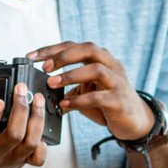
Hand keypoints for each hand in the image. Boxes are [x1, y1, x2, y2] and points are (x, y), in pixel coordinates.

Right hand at [0, 84, 49, 167]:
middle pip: (15, 135)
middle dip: (21, 110)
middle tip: (22, 89)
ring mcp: (13, 158)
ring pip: (31, 142)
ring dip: (37, 119)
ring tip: (37, 99)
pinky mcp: (23, 161)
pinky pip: (39, 157)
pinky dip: (44, 143)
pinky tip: (41, 126)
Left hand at [27, 41, 153, 141]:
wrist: (136, 122)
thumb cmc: (108, 103)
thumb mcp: (87, 91)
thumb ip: (68, 87)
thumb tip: (42, 90)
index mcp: (102, 59)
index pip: (75, 46)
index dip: (53, 49)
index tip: (32, 56)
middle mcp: (112, 65)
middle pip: (89, 49)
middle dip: (64, 56)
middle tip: (44, 67)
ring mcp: (117, 82)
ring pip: (96, 70)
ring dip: (71, 75)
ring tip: (52, 84)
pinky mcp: (119, 101)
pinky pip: (98, 97)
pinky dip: (79, 100)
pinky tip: (65, 106)